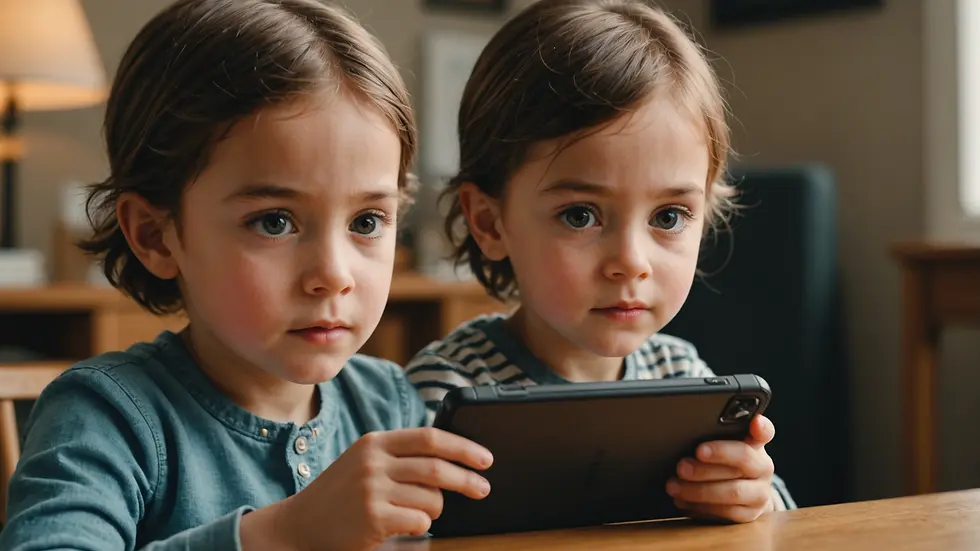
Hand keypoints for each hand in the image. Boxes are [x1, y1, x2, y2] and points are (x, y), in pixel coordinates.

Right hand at [240, 427, 492, 550]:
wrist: (298, 526)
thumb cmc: (339, 498)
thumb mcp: (364, 463)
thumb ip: (399, 456)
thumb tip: (452, 458)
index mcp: (374, 443)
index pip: (429, 437)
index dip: (462, 446)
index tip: (485, 458)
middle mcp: (373, 462)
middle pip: (437, 468)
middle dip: (467, 479)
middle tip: (483, 488)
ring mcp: (372, 490)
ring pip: (431, 499)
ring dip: (435, 510)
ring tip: (417, 514)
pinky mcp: (373, 518)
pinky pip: (419, 521)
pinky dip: (420, 526)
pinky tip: (402, 527)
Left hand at [666, 414, 776, 522]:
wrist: (744, 497)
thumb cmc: (726, 465)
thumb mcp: (722, 447)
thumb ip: (714, 436)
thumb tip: (686, 431)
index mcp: (755, 444)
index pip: (764, 431)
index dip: (761, 427)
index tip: (754, 422)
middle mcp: (763, 467)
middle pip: (742, 460)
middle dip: (708, 464)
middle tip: (681, 466)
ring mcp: (759, 492)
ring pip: (732, 492)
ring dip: (698, 490)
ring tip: (674, 486)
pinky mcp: (750, 514)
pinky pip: (726, 513)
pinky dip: (700, 507)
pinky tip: (684, 501)